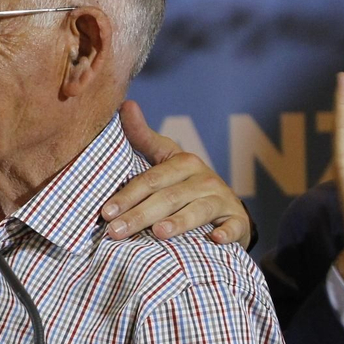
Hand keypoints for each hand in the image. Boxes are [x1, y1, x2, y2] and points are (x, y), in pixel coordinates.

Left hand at [103, 99, 252, 247]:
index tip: (105, 212)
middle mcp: (205, 179)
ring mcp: (222, 200)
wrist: (226, 209)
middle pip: (168, 197)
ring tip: (158, 233)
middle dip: (140, 215)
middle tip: (116, 231)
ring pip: (197, 211)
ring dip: (178, 222)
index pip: (150, 180)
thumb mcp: (167, 160)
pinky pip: (233, 227)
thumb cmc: (185, 184)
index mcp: (184, 163)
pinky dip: (226, 233)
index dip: (126, 195)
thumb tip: (126, 104)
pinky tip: (214, 240)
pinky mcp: (238, 221)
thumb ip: (143, 137)